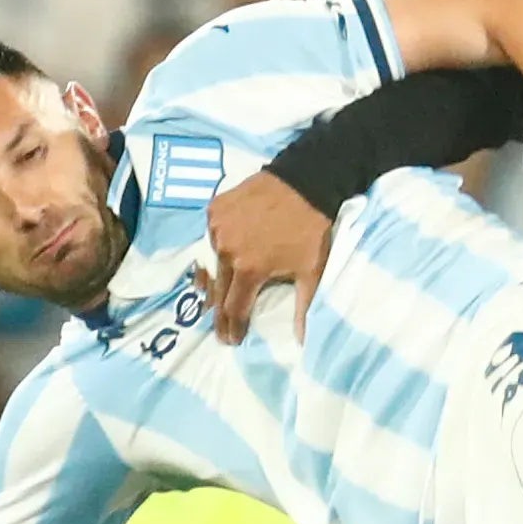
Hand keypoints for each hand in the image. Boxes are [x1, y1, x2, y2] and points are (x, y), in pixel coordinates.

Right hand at [195, 173, 334, 343]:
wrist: (305, 182)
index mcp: (248, 269)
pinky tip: (218, 258)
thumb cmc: (311, 229)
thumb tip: (302, 342)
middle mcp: (225, 250)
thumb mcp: (312, 271)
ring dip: (215, 279)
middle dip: (219, 311)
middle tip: (219, 327)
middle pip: (218, 288)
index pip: (234, 307)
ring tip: (212, 296)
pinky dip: (216, 248)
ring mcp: (217, 227)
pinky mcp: (215, 208)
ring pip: (212, 261)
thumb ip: (303, 307)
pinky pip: (211, 235)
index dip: (232, 327)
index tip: (231, 341)